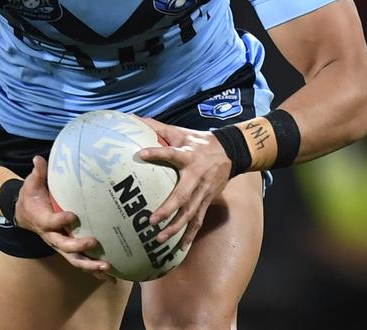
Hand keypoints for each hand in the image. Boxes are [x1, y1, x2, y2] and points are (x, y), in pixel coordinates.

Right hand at [14, 155, 114, 280]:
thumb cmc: (31, 196)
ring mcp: (60, 245)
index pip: (51, 222)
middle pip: (64, 246)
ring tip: (106, 267)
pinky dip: (94, 272)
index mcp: (43, 219)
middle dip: (79, 247)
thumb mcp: (32, 184)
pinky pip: (81, 262)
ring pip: (74, 260)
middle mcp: (52, 236)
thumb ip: (38, 173)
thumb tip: (39, 159)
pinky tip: (111, 277)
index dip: (60, 220)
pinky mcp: (68, 249)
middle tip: (94, 243)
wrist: (24, 214)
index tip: (72, 216)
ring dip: (89, 265)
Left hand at [137, 116, 231, 249]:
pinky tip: (179, 248)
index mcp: (188, 156)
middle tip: (151, 220)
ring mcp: (203, 192)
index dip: (157, 153)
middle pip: (182, 195)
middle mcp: (197, 176)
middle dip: (168, 209)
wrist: (231, 152)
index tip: (141, 154)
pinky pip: (198, 221)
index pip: (171, 153)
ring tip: (159, 238)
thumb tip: (135, 118)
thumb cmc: (199, 142)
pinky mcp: (207, 201)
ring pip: (190, 213)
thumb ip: (158, 127)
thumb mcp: (181, 132)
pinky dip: (189, 235)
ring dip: (175, 227)